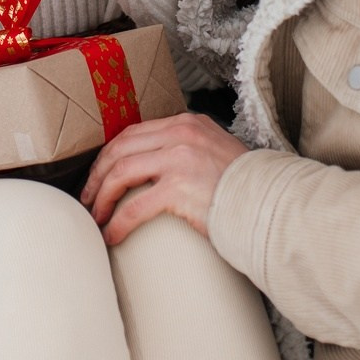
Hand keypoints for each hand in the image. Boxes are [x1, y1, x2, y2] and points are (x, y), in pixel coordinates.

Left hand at [79, 112, 247, 244]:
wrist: (271, 204)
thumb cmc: (246, 187)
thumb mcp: (215, 151)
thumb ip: (189, 149)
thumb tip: (158, 165)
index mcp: (187, 123)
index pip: (135, 132)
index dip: (110, 154)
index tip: (99, 174)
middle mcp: (181, 135)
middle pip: (121, 149)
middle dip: (97, 174)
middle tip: (87, 197)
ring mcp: (179, 159)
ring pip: (122, 173)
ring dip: (102, 196)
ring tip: (95, 217)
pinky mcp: (180, 188)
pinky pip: (135, 206)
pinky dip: (117, 222)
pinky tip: (111, 235)